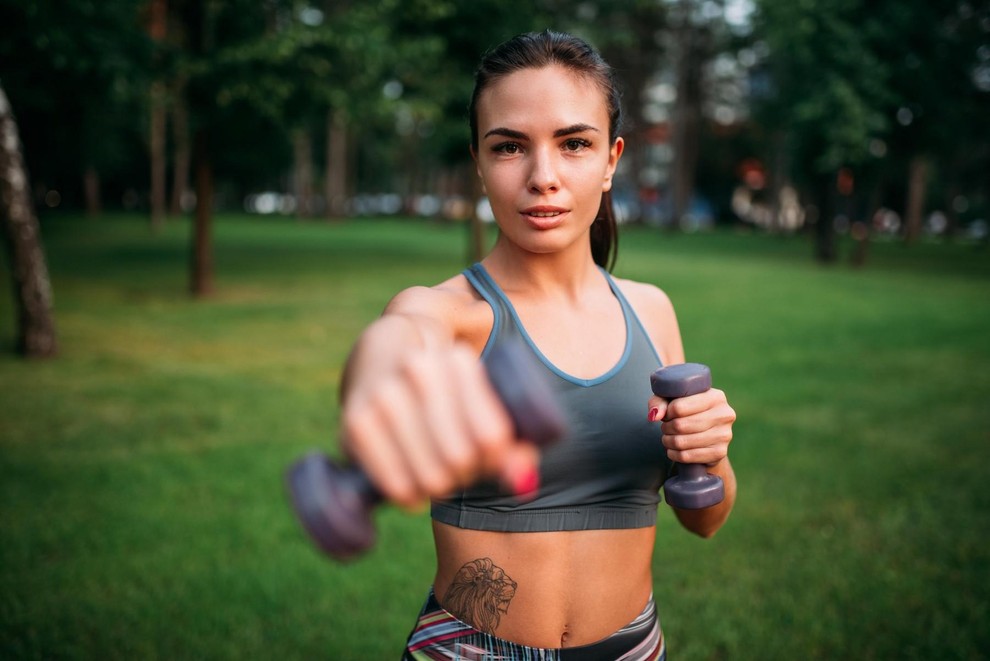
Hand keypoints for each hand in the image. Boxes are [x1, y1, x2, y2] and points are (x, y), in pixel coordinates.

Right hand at [342, 344, 539, 508]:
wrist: (380, 360)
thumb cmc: (442, 394)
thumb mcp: (480, 405)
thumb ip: (509, 445)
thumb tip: (522, 482)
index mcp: (458, 360)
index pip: (492, 438)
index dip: (495, 459)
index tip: (487, 456)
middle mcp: (419, 371)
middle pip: (460, 458)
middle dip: (465, 473)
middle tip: (460, 468)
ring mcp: (384, 395)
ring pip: (431, 475)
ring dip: (439, 487)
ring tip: (436, 473)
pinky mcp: (355, 421)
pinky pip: (397, 485)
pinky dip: (410, 496)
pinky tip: (412, 485)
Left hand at [648, 388, 735, 465]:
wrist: (708, 434)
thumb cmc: (687, 412)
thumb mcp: (672, 400)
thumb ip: (659, 402)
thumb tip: (655, 416)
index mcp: (715, 396)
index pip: (679, 407)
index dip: (667, 413)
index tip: (667, 414)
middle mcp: (724, 414)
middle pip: (681, 425)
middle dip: (667, 428)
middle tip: (665, 428)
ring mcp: (725, 435)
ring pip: (683, 442)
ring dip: (668, 441)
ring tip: (668, 438)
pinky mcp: (720, 453)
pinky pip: (688, 456)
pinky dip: (674, 454)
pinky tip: (673, 450)